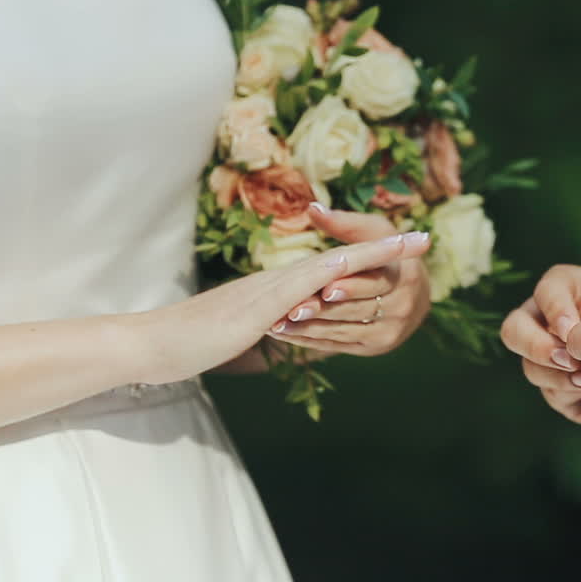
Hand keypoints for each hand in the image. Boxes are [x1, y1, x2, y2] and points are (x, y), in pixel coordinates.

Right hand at [127, 234, 426, 382]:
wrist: (155, 343)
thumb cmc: (194, 342)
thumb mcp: (244, 333)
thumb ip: (271, 326)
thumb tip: (293, 329)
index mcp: (279, 291)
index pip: (333, 268)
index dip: (370, 258)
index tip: (407, 250)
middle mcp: (279, 285)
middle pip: (340, 259)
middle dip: (384, 249)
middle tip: (425, 237)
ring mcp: (268, 295)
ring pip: (327, 268)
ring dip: (368, 257)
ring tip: (407, 245)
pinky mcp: (255, 311)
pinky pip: (297, 290)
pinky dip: (326, 278)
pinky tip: (350, 269)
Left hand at [270, 203, 432, 356]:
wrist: (410, 293)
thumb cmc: (385, 254)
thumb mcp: (373, 232)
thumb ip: (344, 222)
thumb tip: (311, 208)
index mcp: (408, 278)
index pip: (377, 283)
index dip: (351, 285)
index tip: (325, 286)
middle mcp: (404, 309)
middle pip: (358, 310)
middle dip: (324, 310)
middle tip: (292, 308)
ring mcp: (390, 333)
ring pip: (345, 331)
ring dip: (311, 328)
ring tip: (278, 323)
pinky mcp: (373, 348)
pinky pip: (339, 345)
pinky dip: (311, 340)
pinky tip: (286, 333)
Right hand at [501, 298, 580, 430]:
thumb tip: (574, 338)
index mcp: (568, 290)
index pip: (546, 291)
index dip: (553, 309)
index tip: (570, 329)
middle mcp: (546, 320)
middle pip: (514, 328)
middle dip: (536, 346)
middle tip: (568, 359)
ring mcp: (547, 356)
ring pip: (529, 365)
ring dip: (557, 373)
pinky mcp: (555, 387)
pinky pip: (549, 390)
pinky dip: (569, 390)